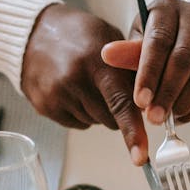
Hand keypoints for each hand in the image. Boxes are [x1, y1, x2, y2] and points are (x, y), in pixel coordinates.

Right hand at [20, 3, 148, 163]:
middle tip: (109, 86)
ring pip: (95, 122)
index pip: (121, 103)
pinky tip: (73, 90)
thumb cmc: (80, 35)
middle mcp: (74, 80)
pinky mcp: (45, 107)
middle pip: (111, 119)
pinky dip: (82, 112)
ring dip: (99, 110)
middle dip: (119, 111)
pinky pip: (78, 123)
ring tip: (86, 82)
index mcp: (98, 62)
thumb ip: (132, 69)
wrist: (33, 33)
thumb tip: (156, 101)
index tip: (141, 156)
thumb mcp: (110, 39)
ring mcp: (57, 96)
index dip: (133, 132)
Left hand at [100, 0, 189, 124]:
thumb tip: (107, 55)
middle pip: (184, 58)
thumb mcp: (135, 41)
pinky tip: (180, 115)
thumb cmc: (150, 39)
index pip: (159, 41)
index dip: (149, 73)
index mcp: (166, 8)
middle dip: (168, 92)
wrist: (177, 33)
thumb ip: (126, 52)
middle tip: (154, 118)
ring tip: (166, 120)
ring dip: (184, 101)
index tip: (140, 101)